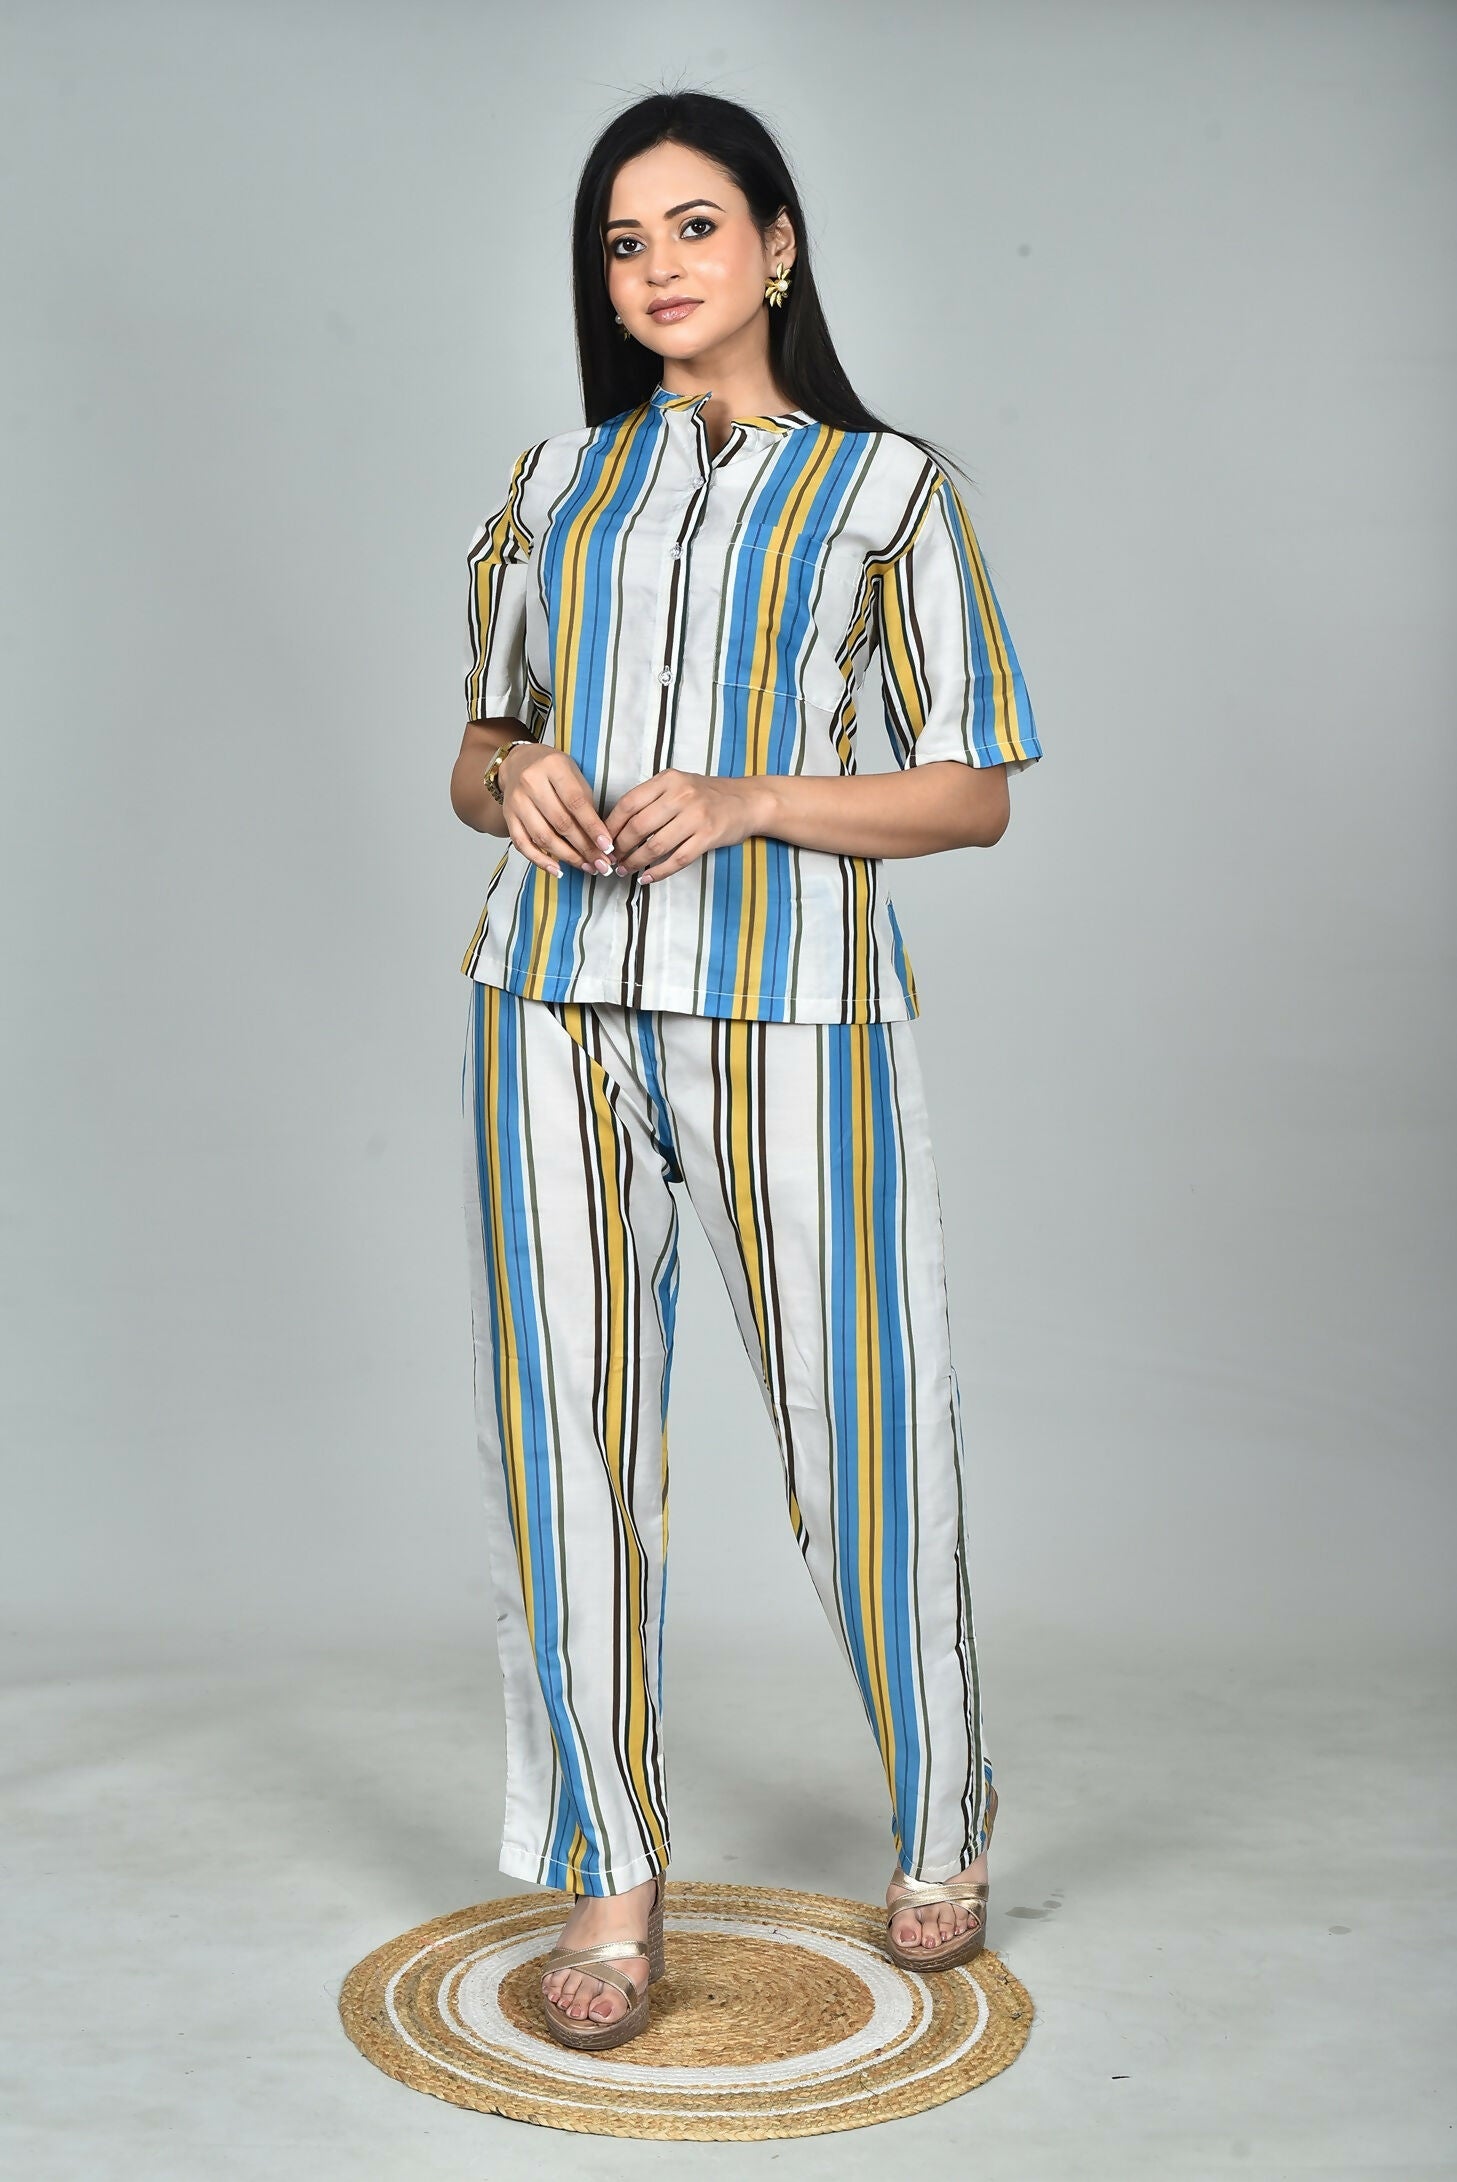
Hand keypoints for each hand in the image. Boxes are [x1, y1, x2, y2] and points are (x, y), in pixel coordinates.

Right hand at [499, 744, 618, 877]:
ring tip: (585, 866)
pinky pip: (523, 844)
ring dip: (567, 856)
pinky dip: (540, 860)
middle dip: (584, 847)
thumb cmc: (553, 771)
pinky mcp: (508, 817)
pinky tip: (557, 870)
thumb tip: (600, 839)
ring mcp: (517, 801)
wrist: (518, 763)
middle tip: (600, 863)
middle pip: (560, 823)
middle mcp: (531, 783)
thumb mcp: (574, 775)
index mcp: (553, 767)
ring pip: (543, 837)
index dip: (593, 827)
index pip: (576, 803)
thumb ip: (586, 803)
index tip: (607, 846)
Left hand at [602, 769, 766, 881]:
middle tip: (611, 860)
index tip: (602, 841)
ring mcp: (696, 816)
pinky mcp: (708, 837)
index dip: (611, 826)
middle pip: (638, 826)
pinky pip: (677, 859)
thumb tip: (617, 826)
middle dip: (620, 847)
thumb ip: (652, 798)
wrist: (748, 801)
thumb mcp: (679, 784)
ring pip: (655, 845)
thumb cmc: (707, 795)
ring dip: (635, 862)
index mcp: (668, 780)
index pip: (628, 803)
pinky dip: (659, 872)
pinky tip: (647, 878)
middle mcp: (681, 795)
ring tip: (625, 870)